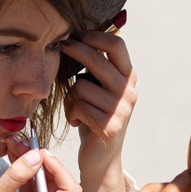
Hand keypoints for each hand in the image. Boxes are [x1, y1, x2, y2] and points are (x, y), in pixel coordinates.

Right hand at [0, 148, 80, 191]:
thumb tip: (35, 156)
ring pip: (44, 182)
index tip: (40, 153)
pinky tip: (14, 156)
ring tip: (16, 145)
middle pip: (58, 184)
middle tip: (26, 144)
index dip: (58, 169)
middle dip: (43, 162)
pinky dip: (25, 171)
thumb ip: (16, 176)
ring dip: (32, 163)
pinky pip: (32, 185)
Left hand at [59, 28, 135, 191]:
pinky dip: (72, 113)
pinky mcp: (109, 126)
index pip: (117, 45)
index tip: (77, 35)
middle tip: (61, 47)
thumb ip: (96, 66)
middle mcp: (129, 92)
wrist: (101, 157)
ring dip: (70, 96)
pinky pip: (78, 107)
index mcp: (129, 78)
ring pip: (80, 86)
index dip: (95, 36)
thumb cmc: (95, 116)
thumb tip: (77, 36)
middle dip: (74, 51)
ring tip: (76, 108)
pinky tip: (78, 122)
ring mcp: (121, 109)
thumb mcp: (99, 88)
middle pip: (96, 60)